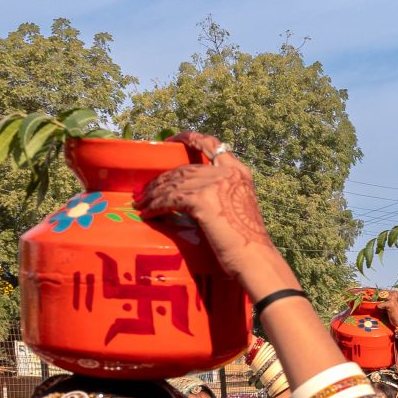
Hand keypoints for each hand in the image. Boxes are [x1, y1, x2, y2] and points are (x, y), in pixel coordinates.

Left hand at [139, 134, 279, 284]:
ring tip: (142, 204)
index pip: (212, 144)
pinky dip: (156, 206)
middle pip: (185, 169)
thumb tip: (191, 195)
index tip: (171, 140)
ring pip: (174, 183)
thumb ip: (221, 194)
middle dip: (161, 180)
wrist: (255, 259)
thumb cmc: (247, 243)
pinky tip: (149, 214)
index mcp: (239, 172)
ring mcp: (215, 184)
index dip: (189, 138)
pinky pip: (171, 199)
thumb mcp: (238, 208)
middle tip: (145, 191)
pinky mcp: (202, 200)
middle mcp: (228, 173)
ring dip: (154, 195)